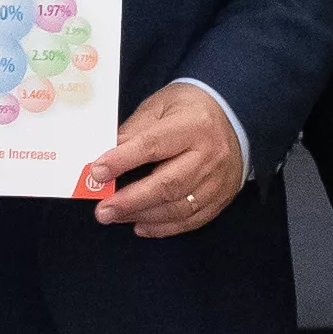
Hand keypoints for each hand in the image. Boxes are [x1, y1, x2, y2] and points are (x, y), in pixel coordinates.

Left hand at [91, 82, 245, 234]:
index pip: (153, 145)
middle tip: (103, 210)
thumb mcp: (161, 106)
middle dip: (131, 200)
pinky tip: (141, 226)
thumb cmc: (191, 109)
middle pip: (168, 184)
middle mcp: (210, 155)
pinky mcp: (222, 197)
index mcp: (194, 125)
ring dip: (143, 216)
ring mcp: (218, 180)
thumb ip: (134, 131)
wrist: (235, 117)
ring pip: (179, 207)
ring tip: (116, 217)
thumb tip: (105, 157)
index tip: (97, 172)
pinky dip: (164, 227)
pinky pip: (192, 220)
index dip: (123, 160)